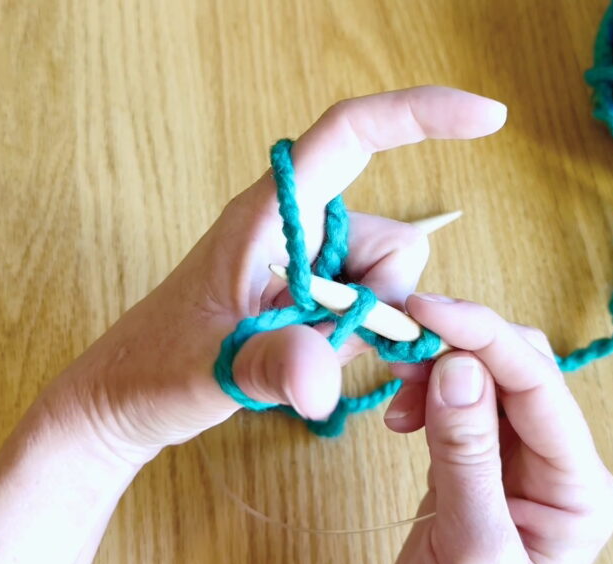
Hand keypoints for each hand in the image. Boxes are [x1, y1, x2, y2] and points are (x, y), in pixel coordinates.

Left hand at [50, 86, 508, 464]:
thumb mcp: (212, 368)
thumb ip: (272, 365)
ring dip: (368, 328)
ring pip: (387, 281)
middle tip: (322, 345)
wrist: (125, 399)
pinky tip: (314, 361)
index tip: (487, 118)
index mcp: (269, 213)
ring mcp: (306, 263)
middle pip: (391, 241)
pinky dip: (363, 338)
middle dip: (382, 301)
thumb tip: (325, 380)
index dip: (419, 115)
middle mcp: (296, 226)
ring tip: (301, 357)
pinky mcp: (309, 296)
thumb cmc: (153, 366)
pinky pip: (371, 307)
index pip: (351, 135)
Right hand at [385, 296, 612, 563]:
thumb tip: (460, 367)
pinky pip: (458, 404)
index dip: (485, 337)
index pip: (540, 387)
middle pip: (519, 370)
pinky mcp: (478, 463)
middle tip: (399, 338)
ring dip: (438, 364)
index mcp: (581, 486)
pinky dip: (426, 393)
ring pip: (485, 379)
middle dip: (459, 343)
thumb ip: (468, 457)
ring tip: (395, 381)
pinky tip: (400, 413)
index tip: (429, 311)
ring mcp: (518, 462)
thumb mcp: (472, 546)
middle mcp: (557, 464)